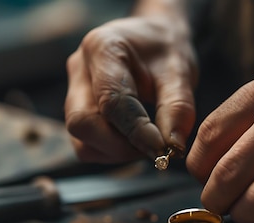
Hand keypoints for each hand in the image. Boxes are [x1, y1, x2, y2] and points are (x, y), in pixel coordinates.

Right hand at [65, 15, 196, 162]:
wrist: (155, 40)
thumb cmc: (167, 50)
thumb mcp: (181, 72)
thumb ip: (178, 108)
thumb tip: (172, 147)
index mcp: (102, 47)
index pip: (111, 101)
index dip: (136, 132)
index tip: (163, 149)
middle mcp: (79, 68)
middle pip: (83, 123)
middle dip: (120, 146)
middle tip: (156, 148)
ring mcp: (73, 90)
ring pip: (81, 139)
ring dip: (116, 152)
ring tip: (148, 142)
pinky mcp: (76, 109)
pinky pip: (86, 144)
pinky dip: (111, 151)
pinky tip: (135, 141)